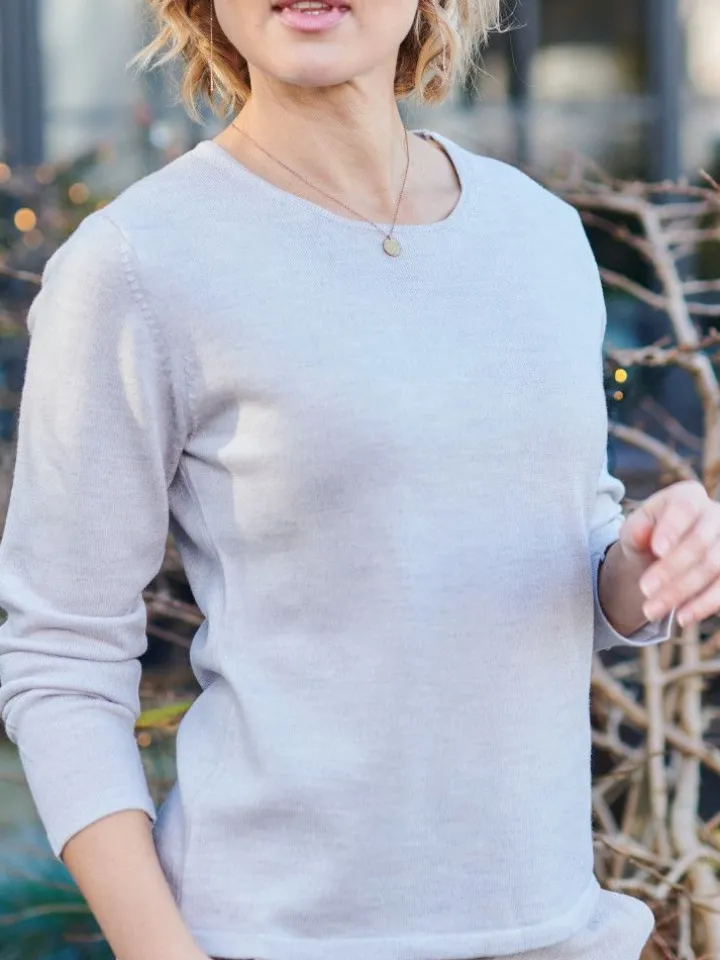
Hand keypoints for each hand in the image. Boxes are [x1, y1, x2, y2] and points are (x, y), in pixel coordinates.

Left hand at [620, 479, 719, 626]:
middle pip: (699, 542)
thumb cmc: (648, 536)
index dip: (673, 528)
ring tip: (652, 610)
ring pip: (714, 567)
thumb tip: (640, 532)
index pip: (684, 508)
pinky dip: (704, 604)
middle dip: (671, 569)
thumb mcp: (635, 531)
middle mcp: (715, 515)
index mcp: (689, 496)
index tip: (657, 550)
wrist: (662, 554)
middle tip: (644, 589)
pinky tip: (681, 617)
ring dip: (683, 592)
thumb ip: (635, 529)